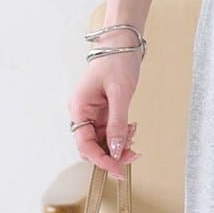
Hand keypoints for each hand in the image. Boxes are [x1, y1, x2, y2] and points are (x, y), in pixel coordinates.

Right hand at [67, 55, 140, 177]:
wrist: (123, 42)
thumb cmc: (117, 61)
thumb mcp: (120, 93)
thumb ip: (117, 124)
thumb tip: (115, 150)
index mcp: (79, 107)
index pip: (84, 144)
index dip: (101, 159)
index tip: (118, 169)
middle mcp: (82, 112)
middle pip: (93, 145)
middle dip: (112, 153)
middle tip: (132, 155)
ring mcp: (92, 112)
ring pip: (103, 140)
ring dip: (119, 144)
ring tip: (134, 137)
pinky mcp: (103, 110)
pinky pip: (110, 130)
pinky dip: (121, 134)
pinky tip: (131, 128)